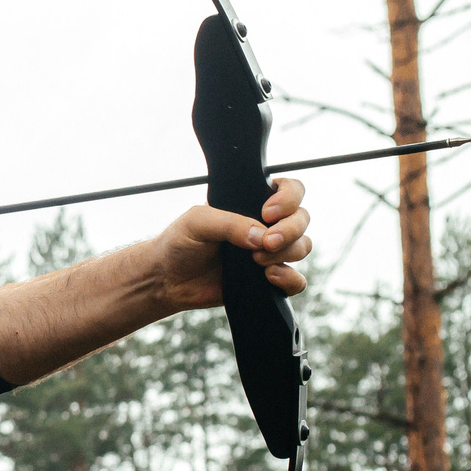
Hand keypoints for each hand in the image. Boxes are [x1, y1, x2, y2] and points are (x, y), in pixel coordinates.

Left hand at [149, 176, 312, 310]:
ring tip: (257, 260)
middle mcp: (265, 226)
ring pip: (302, 247)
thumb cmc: (179, 243)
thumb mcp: (197, 222)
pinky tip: (268, 277)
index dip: (288, 199)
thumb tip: (261, 236)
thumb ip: (229, 223)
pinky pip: (296, 281)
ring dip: (287, 252)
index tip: (267, 212)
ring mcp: (269, 253)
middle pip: (302, 218)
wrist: (167, 280)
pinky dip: (290, 279)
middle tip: (266, 242)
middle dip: (290, 229)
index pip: (290, 190)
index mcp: (251, 203)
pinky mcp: (267, 280)